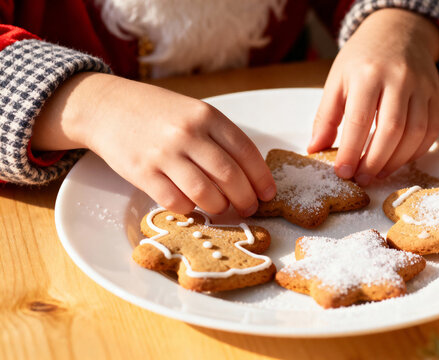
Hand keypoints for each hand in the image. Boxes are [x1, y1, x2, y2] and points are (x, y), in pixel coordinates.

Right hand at [32, 73, 275, 215]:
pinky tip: (192, 206)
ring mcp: (164, 153)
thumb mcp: (193, 112)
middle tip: (249, 207)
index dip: (261, 177)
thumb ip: (218, 137)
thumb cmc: (157, 113)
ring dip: (219, 207)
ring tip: (222, 208)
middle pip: (229, 176)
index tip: (268, 193)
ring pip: (205, 193)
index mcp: (206, 115)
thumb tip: (248, 174)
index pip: (245, 151)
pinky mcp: (142, 172)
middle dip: (245, 198)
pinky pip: (175, 201)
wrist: (107, 107)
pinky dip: (189, 209)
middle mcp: (188, 133)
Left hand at [308, 8, 438, 185]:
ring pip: (414, 134)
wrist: (398, 31)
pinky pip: (431, 132)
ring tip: (377, 174)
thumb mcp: (337, 80)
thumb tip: (315, 149)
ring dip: (396, 162)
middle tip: (361, 178)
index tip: (342, 172)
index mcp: (367, 74)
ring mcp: (422, 87)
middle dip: (374, 162)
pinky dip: (416, 153)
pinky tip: (398, 160)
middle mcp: (398, 79)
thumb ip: (325, 116)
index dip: (351, 151)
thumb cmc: (363, 58)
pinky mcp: (437, 95)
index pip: (359, 121)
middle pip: (391, 131)